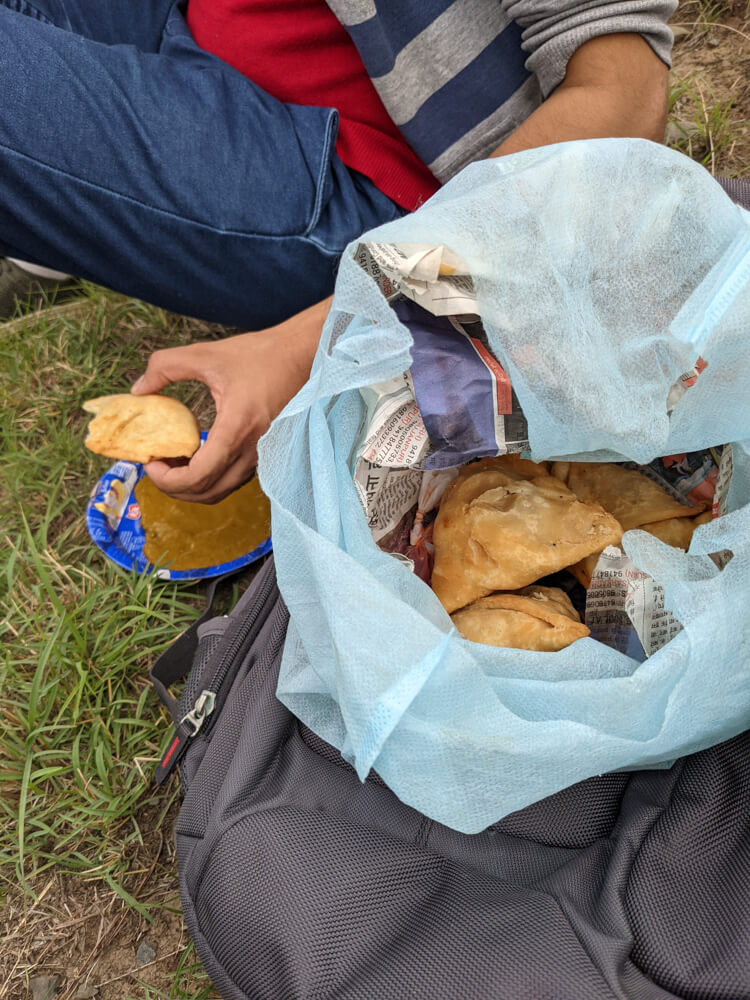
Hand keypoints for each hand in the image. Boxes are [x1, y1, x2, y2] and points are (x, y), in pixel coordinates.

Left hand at [131, 298, 328, 502]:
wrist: (302, 356)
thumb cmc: (259, 354)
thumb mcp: (206, 354)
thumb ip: (166, 367)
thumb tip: (138, 389)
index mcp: (237, 428)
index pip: (198, 476)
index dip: (168, 479)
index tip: (151, 463)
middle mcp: (252, 450)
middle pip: (207, 492)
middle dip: (174, 487)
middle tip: (156, 466)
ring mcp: (261, 456)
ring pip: (221, 491)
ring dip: (192, 486)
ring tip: (173, 463)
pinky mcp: (265, 454)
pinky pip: (233, 480)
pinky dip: (210, 479)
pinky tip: (196, 456)